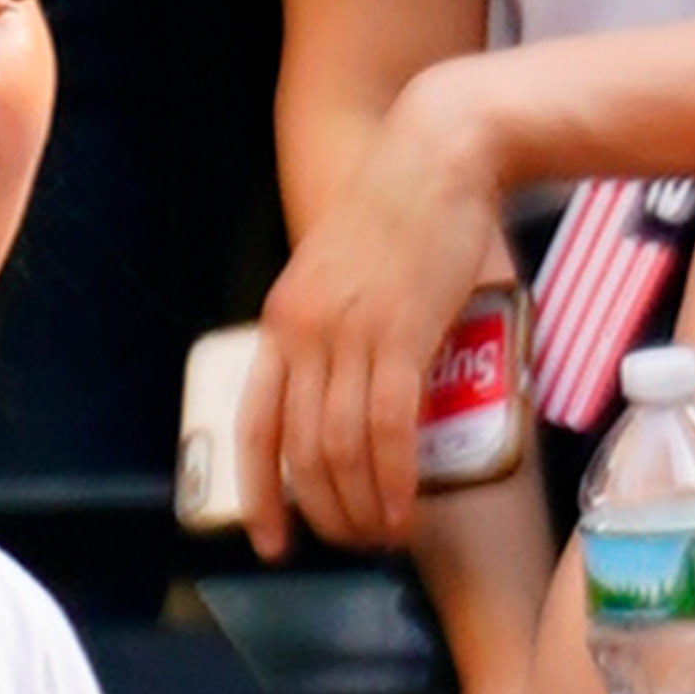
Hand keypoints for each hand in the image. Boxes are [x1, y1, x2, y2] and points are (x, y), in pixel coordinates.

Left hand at [239, 72, 500, 558]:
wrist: (439, 152)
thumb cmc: (402, 213)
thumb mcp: (344, 279)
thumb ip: (338, 336)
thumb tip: (356, 399)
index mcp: (281, 324)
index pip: (254, 428)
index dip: (259, 495)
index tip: (273, 541)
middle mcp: (304, 335)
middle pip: (299, 452)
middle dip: (324, 512)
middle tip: (353, 541)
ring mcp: (349, 334)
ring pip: (341, 449)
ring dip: (363, 505)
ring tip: (384, 535)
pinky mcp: (400, 333)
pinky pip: (387, 428)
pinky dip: (394, 479)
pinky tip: (405, 509)